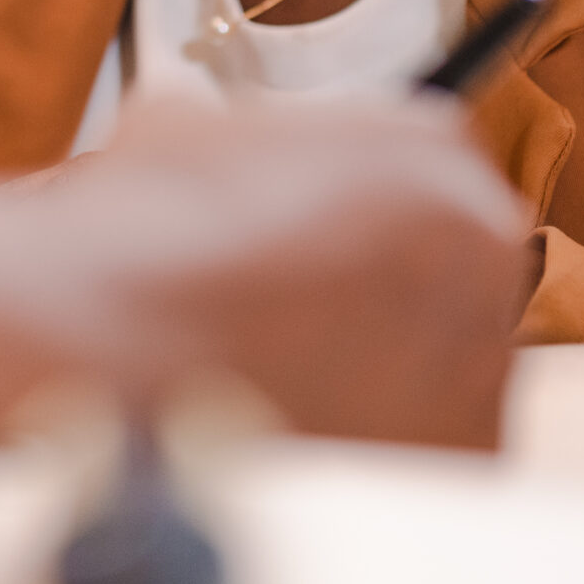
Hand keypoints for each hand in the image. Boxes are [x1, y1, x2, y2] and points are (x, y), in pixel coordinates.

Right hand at [0, 99, 526, 447]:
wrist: (100, 346)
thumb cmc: (137, 226)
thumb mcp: (186, 124)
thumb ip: (247, 136)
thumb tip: (221, 144)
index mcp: (430, 152)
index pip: (426, 162)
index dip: (358, 196)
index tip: (315, 230)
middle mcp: (482, 251)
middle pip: (445, 262)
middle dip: (380, 282)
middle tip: (292, 305)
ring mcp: (480, 359)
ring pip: (440, 357)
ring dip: (379, 363)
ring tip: (273, 370)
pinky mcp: (456, 458)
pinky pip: (424, 440)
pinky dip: (371, 439)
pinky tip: (290, 423)